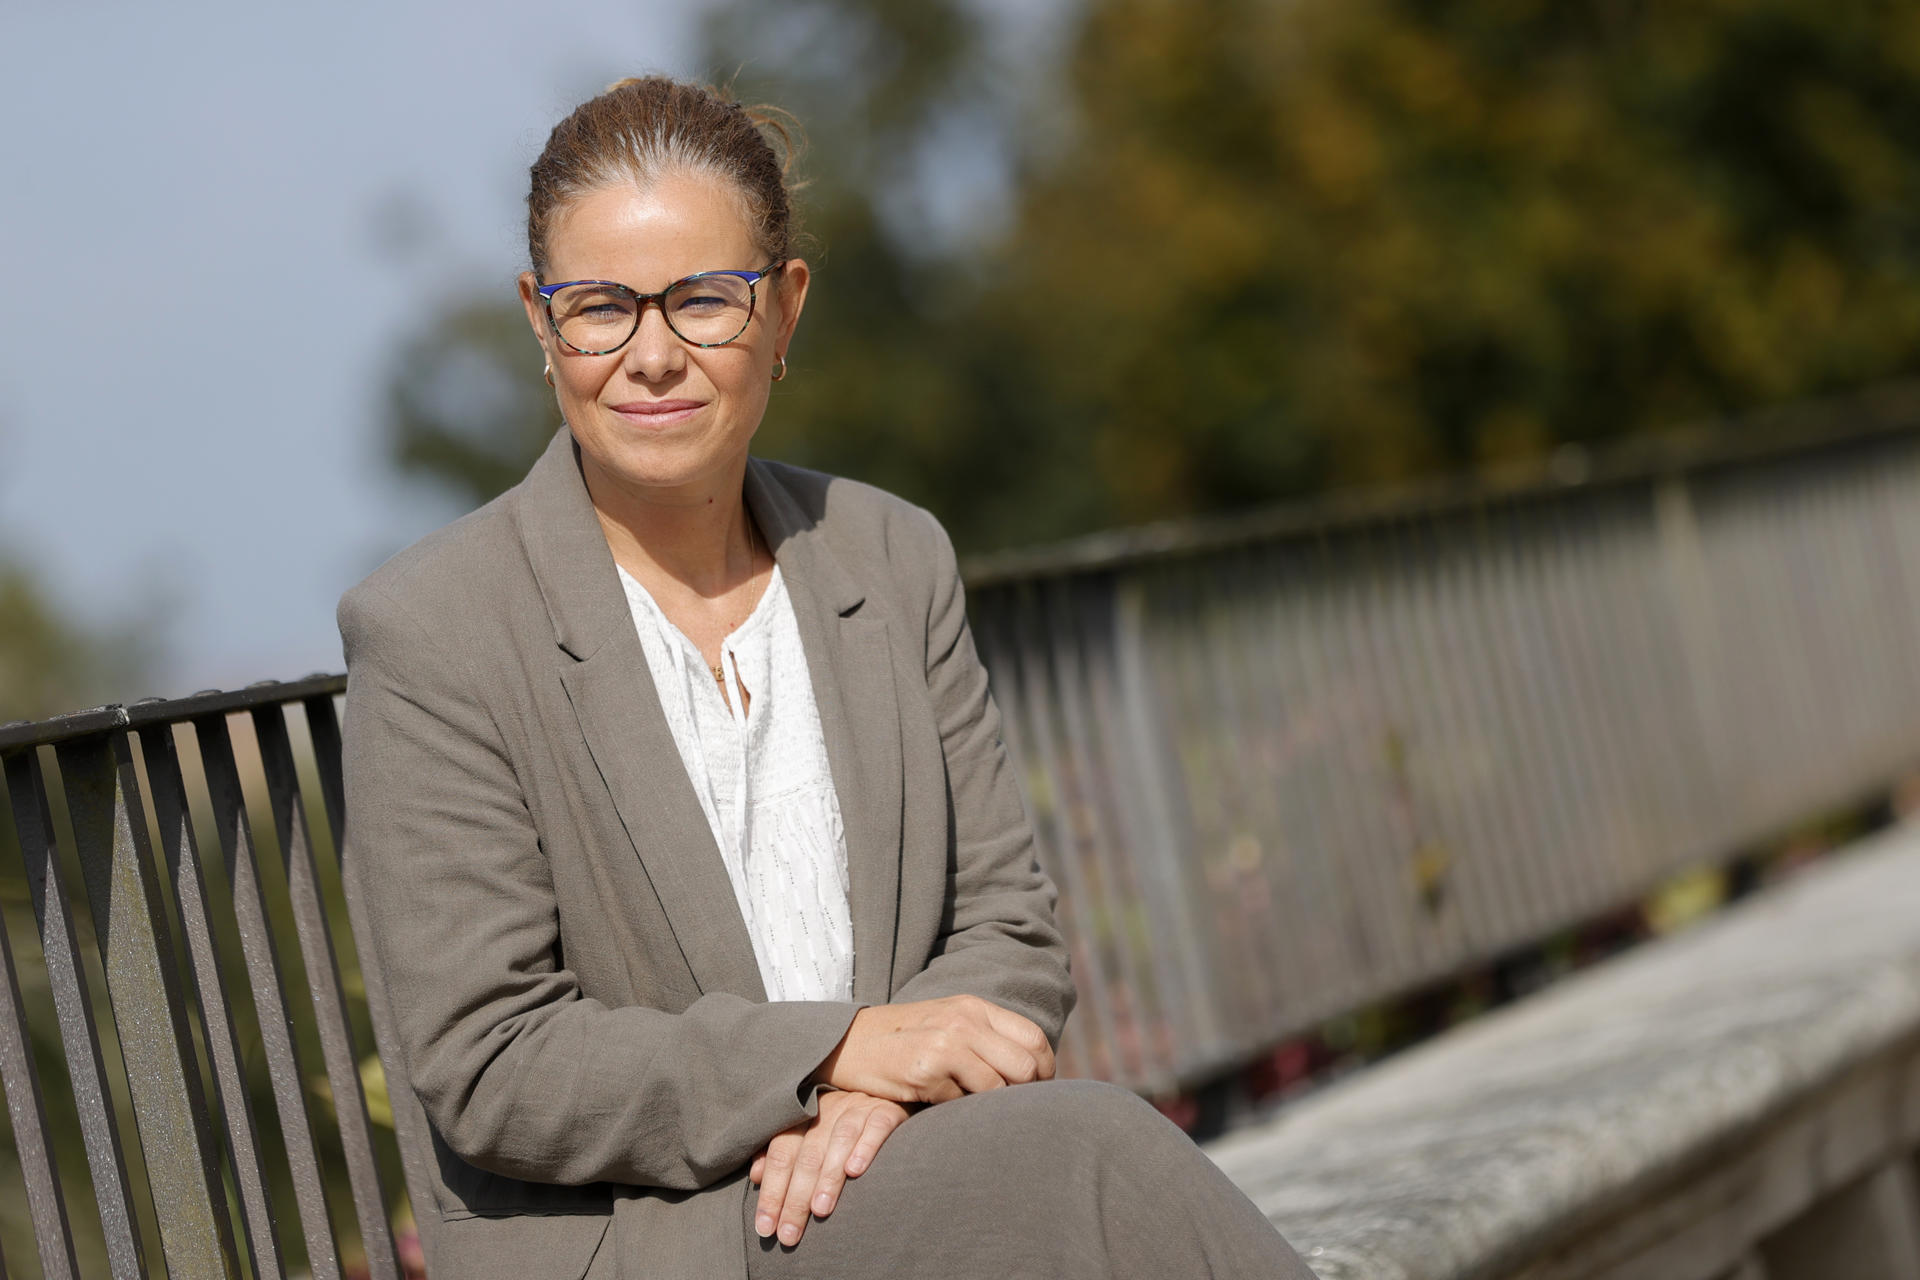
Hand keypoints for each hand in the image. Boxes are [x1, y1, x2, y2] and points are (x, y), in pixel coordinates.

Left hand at [751, 1089, 909, 1246]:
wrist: (889, 1090)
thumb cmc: (843, 1125)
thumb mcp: (810, 1134)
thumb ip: (783, 1154)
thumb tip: (756, 1176)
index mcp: (805, 1116)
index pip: (781, 1154)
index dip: (772, 1192)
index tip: (766, 1228)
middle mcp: (828, 1110)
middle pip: (807, 1155)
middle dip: (795, 1198)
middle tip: (789, 1235)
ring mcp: (857, 1107)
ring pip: (838, 1141)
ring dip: (828, 1177)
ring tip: (820, 1211)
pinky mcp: (887, 1109)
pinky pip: (875, 1127)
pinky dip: (864, 1148)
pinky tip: (855, 1171)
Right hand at [812, 995, 1055, 1104]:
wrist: (848, 1042)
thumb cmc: (905, 1039)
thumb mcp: (949, 1023)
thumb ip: (987, 1038)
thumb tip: (1035, 1073)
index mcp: (975, 1008)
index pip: (1034, 1040)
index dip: (1044, 1072)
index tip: (1035, 1092)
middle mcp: (965, 1021)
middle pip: (1025, 1068)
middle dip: (1022, 1095)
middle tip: (1006, 1108)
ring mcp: (945, 1044)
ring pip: (996, 1090)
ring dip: (987, 1106)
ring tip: (966, 1104)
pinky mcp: (925, 1071)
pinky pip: (960, 1103)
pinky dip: (953, 1110)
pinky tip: (935, 1101)